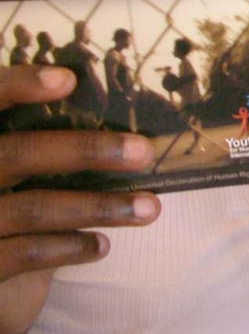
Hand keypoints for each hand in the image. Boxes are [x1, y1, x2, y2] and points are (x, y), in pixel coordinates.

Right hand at [0, 65, 158, 333]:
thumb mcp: (6, 169)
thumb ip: (31, 147)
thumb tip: (100, 117)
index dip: (18, 86)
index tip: (68, 79)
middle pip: (16, 155)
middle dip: (85, 151)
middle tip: (142, 151)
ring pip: (32, 208)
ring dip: (99, 207)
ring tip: (149, 208)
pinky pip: (25, 254)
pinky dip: (70, 247)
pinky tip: (103, 245)